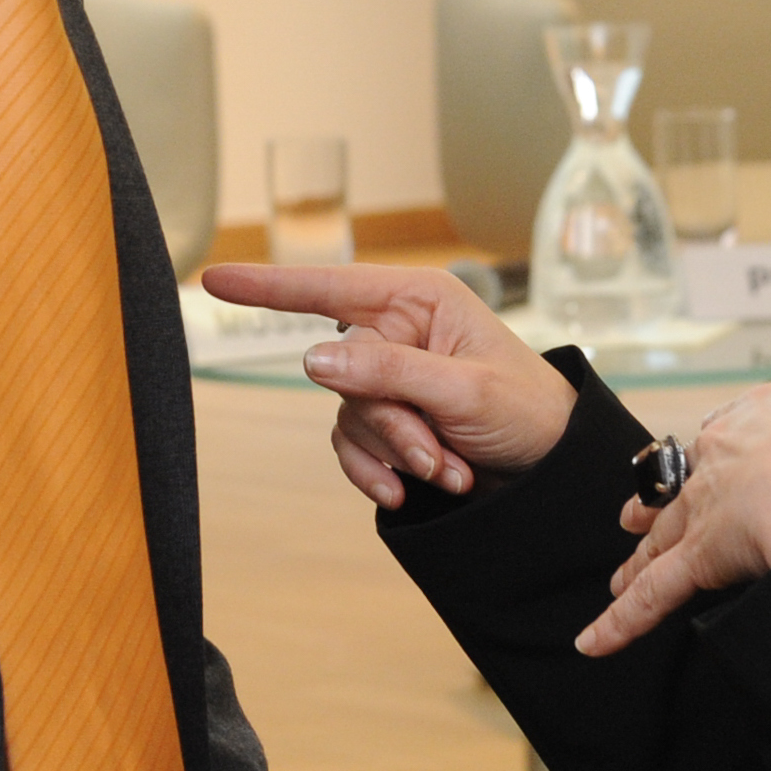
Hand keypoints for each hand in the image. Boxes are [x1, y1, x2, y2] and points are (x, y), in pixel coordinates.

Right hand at [201, 261, 575, 507]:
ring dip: (394, 454)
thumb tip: (312, 359)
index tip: (214, 278)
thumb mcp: (463, 390)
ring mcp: (392, 378)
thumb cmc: (528, 410)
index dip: (269, 286)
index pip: (328, 287)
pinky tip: (412, 492)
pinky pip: (353, 448)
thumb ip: (387, 373)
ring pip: (347, 416)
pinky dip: (380, 473)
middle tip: (437, 455)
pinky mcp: (391, 421)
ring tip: (448, 472)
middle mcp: (399, 332)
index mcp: (419, 301)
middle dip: (389, 424)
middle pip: (341, 373)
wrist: (556, 470)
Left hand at [574, 384, 770, 657]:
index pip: (743, 428)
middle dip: (669, 501)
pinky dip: (620, 623)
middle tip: (644, 517)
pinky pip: (651, 597)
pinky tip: (591, 643)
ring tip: (619, 574)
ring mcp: (707, 505)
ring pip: (662, 533)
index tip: (725, 458)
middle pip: (688, 478)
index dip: (734, 447)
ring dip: (640, 557)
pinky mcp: (697, 557)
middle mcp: (729, 452)